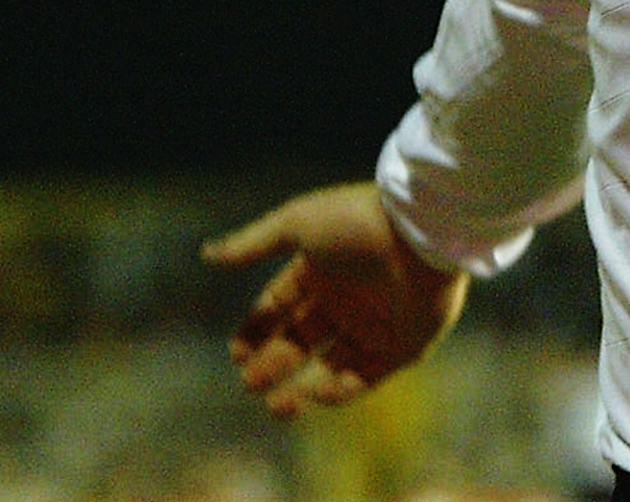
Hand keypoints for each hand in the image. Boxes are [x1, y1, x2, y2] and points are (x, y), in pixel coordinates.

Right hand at [201, 180, 468, 417]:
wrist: (423, 231)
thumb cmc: (358, 222)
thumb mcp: (297, 224)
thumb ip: (252, 244)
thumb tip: (207, 255)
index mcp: (321, 268)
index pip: (278, 306)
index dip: (255, 330)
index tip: (235, 353)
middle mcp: (347, 297)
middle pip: (300, 340)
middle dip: (272, 363)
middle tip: (248, 384)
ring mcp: (377, 322)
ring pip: (332, 366)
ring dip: (302, 389)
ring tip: (276, 407)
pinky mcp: (406, 343)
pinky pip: (368, 376)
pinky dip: (342, 390)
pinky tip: (317, 394)